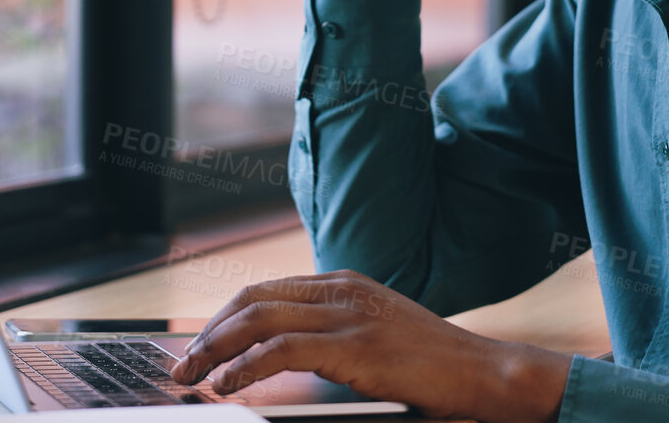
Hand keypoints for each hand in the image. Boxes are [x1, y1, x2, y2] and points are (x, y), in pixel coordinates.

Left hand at [169, 270, 570, 422]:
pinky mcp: (354, 347)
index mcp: (346, 284)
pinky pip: (279, 350)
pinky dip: (243, 366)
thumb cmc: (435, 367)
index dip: (224, 318)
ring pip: (257, 320)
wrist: (485, 373)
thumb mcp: (379, 337)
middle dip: (209, 332)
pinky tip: (226, 384)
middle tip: (183, 364)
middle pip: (252, 299)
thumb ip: (335, 338)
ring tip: (191, 376)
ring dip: (213, 349)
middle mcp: (342, 290)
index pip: (266, 292)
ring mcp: (348, 315)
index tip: (199, 346)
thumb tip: (278, 360)